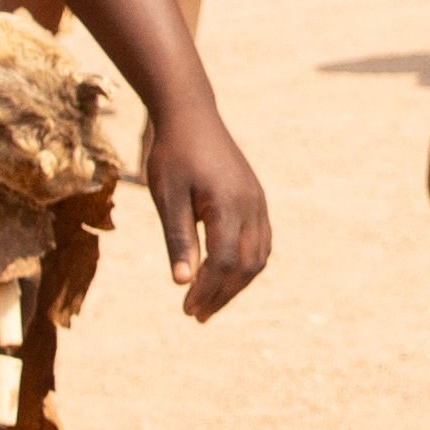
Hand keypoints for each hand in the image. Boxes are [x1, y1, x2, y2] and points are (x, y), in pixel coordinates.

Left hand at [145, 108, 272, 319]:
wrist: (191, 115)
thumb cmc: (173, 154)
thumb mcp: (167, 196)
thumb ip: (178, 238)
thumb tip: (183, 282)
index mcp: (228, 204)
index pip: (224, 262)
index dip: (207, 290)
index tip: (186, 308)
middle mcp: (251, 205)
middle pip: (246, 265)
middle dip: (223, 294)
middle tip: (196, 314)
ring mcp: (258, 202)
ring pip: (259, 257)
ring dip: (237, 284)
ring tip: (211, 301)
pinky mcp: (256, 199)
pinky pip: (261, 241)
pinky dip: (247, 265)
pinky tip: (226, 274)